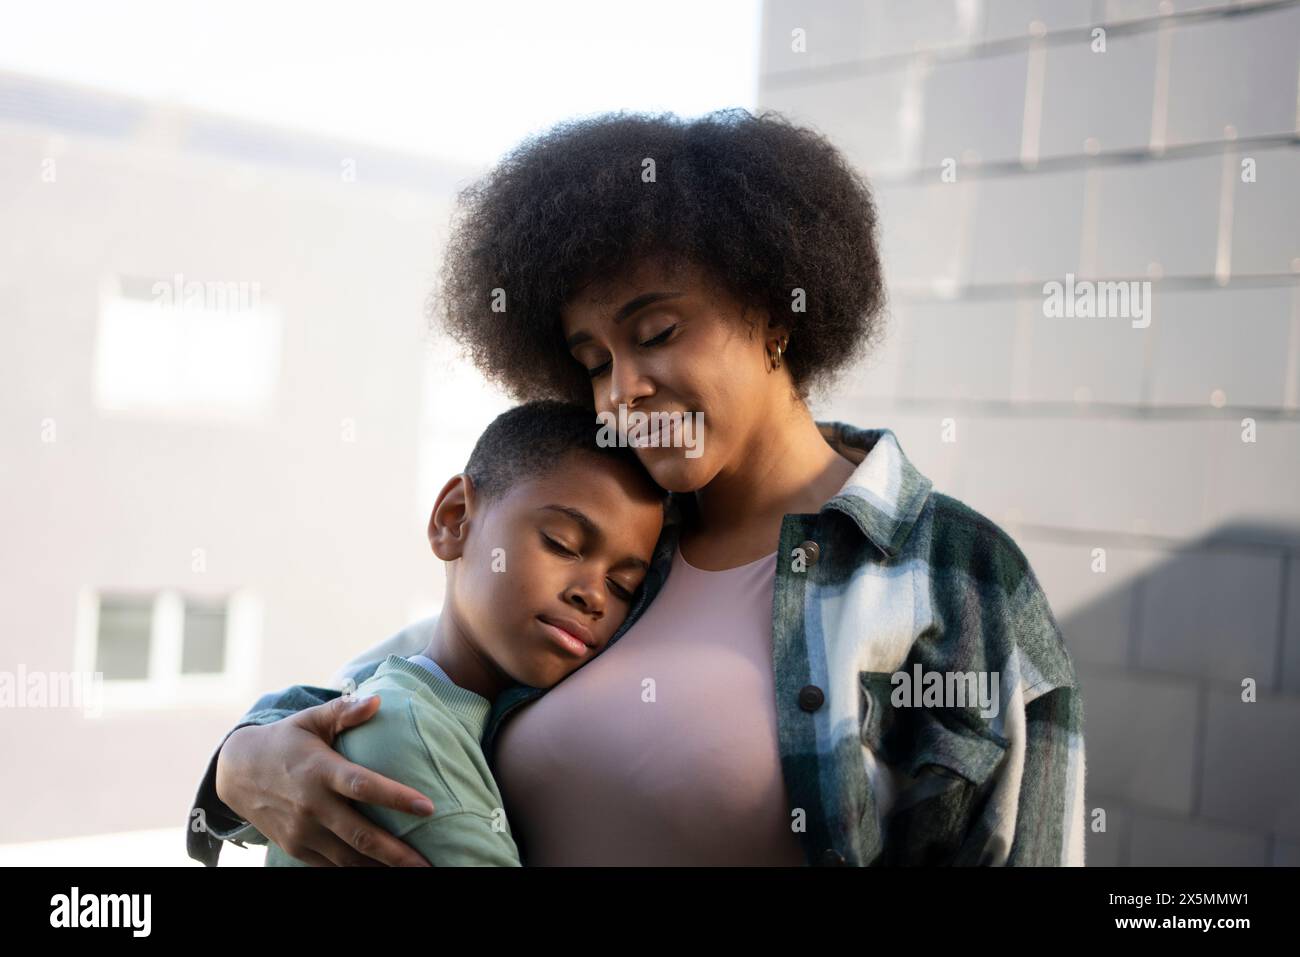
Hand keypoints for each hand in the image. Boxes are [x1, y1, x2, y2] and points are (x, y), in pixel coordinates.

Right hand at [215, 695, 434, 865]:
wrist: (236, 772)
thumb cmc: (285, 740)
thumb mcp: (310, 720)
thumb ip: (344, 711)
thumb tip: (378, 700)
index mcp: (320, 770)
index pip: (362, 786)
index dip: (396, 798)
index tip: (428, 807)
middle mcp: (311, 805)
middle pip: (361, 834)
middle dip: (397, 853)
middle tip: (429, 864)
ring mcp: (302, 831)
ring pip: (349, 857)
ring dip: (382, 867)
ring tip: (416, 871)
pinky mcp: (296, 848)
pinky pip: (332, 865)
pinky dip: (358, 869)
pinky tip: (382, 870)